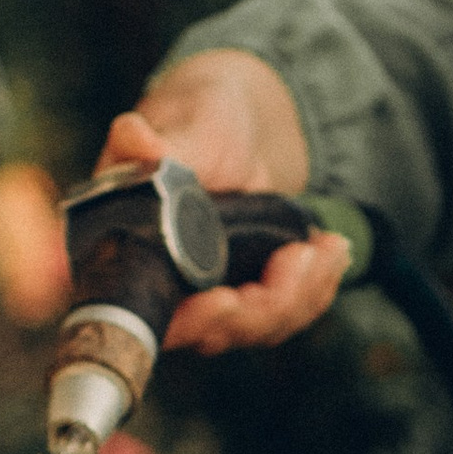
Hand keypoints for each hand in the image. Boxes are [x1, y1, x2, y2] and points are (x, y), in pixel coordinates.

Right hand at [96, 57, 349, 356]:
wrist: (241, 128)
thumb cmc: (202, 120)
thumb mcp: (186, 126)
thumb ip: (160, 142)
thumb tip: (131, 136)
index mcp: (119, 248)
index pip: (137, 311)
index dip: (179, 320)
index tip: (223, 300)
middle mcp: (155, 285)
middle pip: (205, 333)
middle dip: (260, 308)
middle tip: (299, 259)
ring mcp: (200, 299)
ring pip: (249, 330)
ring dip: (298, 296)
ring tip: (328, 246)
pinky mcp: (241, 301)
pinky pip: (279, 318)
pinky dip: (314, 291)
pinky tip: (333, 254)